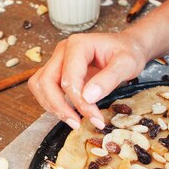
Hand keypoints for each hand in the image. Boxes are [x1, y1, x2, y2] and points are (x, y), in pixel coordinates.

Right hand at [27, 31, 147, 129]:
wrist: (128, 47)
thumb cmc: (128, 52)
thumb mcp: (126, 64)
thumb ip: (108, 79)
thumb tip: (88, 97)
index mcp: (78, 45)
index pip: (69, 79)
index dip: (80, 103)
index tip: (97, 119)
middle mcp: (63, 51)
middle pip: (46, 81)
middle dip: (59, 106)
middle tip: (77, 124)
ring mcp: (58, 60)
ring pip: (40, 85)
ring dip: (51, 106)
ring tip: (73, 120)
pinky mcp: (58, 71)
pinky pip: (44, 88)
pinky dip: (52, 103)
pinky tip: (69, 112)